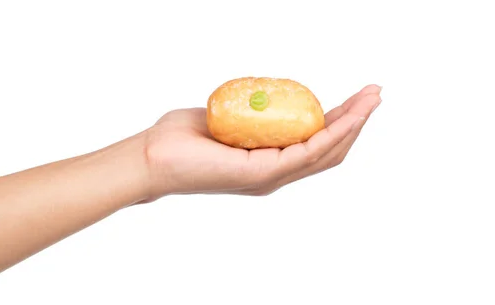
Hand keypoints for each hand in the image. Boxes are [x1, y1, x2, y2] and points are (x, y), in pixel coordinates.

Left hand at [143, 84, 381, 198]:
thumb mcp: (224, 119)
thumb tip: (258, 97)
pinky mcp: (264, 172)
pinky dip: (333, 131)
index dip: (339, 122)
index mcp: (266, 163)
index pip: (313, 145)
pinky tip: (350, 115)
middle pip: (328, 150)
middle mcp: (274, 173)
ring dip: (354, 124)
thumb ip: (247, 113)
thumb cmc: (179, 138)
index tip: (356, 99)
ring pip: (326, 152)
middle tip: (376, 94)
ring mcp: (271, 176)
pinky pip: (308, 150)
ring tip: (373, 99)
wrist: (151, 157)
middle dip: (356, 121)